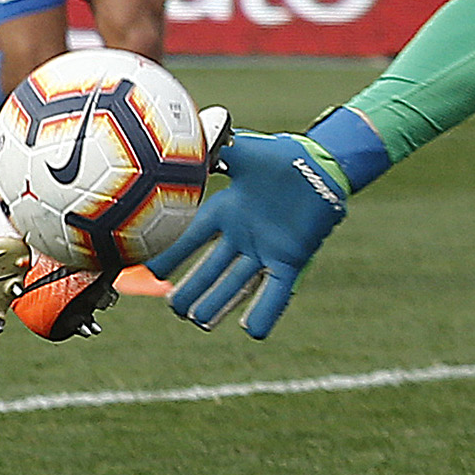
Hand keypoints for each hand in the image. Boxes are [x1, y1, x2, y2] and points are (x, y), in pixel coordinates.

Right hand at [150, 130, 349, 339]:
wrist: (322, 165)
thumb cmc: (283, 156)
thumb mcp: (245, 152)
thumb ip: (218, 153)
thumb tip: (189, 142)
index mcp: (227, 211)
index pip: (192, 237)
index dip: (172, 254)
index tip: (151, 270)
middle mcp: (242, 236)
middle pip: (211, 269)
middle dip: (192, 289)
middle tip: (175, 308)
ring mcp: (266, 251)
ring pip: (236, 284)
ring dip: (218, 303)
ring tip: (199, 322)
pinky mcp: (290, 260)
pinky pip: (275, 291)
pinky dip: (265, 311)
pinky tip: (253, 331)